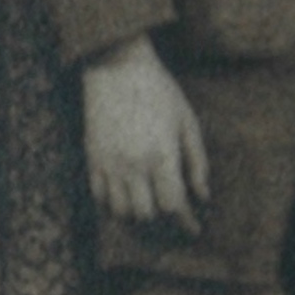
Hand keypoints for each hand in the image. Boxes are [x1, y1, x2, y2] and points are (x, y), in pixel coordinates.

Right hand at [82, 36, 208, 234]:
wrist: (116, 65)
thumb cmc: (159, 90)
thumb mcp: (187, 122)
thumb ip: (197, 162)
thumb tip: (203, 197)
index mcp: (161, 155)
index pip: (174, 206)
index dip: (186, 223)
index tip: (194, 229)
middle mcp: (133, 165)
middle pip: (147, 216)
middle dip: (164, 224)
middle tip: (174, 222)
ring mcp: (109, 163)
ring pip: (121, 212)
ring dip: (138, 218)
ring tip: (151, 212)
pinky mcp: (92, 158)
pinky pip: (99, 197)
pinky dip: (113, 206)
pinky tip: (126, 200)